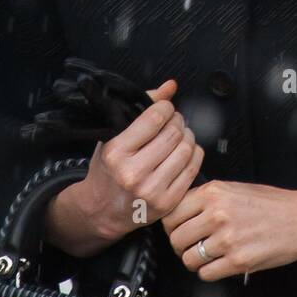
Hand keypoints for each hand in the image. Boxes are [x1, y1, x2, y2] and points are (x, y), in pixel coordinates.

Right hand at [44, 79, 203, 254]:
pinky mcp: (166, 203)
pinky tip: (186, 151)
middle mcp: (133, 173)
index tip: (166, 108)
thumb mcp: (113, 136)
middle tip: (175, 121)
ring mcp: (151, 190)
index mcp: (116, 152)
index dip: (166, 108)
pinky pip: (192, 169)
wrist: (102, 210)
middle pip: (173, 134)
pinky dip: (194, 154)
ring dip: (188, 136)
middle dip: (178, 121)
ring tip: (181, 135)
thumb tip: (170, 87)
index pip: (154, 119)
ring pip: (186, 150)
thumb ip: (141, 109)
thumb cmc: (107, 170)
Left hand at [161, 181, 296, 279]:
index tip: (176, 229)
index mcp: (214, 193)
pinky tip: (218, 264)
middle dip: (180, 245)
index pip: (172, 212)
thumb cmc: (274, 204)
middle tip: (189, 245)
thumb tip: (180, 212)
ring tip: (204, 256)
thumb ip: (207, 198)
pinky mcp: (238, 261)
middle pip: (176, 237)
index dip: (171, 224)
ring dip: (193, 260)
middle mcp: (217, 214)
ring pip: (188, 258)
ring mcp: (227, 239)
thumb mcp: (235, 189)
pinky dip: (208, 272)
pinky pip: (206, 273)